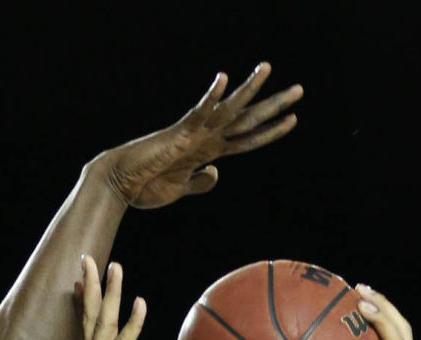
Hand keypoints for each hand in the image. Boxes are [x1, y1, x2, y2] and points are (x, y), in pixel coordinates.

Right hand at [73, 258, 152, 339]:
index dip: (88, 305)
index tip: (82, 283)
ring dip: (108, 292)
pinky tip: (140, 301)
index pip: (92, 331)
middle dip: (91, 286)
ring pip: (102, 323)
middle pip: (92, 318)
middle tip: (89, 258)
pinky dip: (133, 324)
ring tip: (112, 265)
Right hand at [100, 66, 301, 209]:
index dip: (270, 131)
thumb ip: (201, 183)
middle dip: (274, 105)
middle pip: (247, 119)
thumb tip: (217, 174)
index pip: (247, 139)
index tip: (292, 120)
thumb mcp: (181, 189)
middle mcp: (206, 137)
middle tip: (299, 90)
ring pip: (229, 109)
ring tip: (268, 68)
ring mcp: (194, 133)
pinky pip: (198, 112)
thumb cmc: (146, 186)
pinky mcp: (179, 134)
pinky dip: (210, 98)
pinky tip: (223, 79)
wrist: (120, 184)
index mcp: (209, 151)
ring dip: (250, 89)